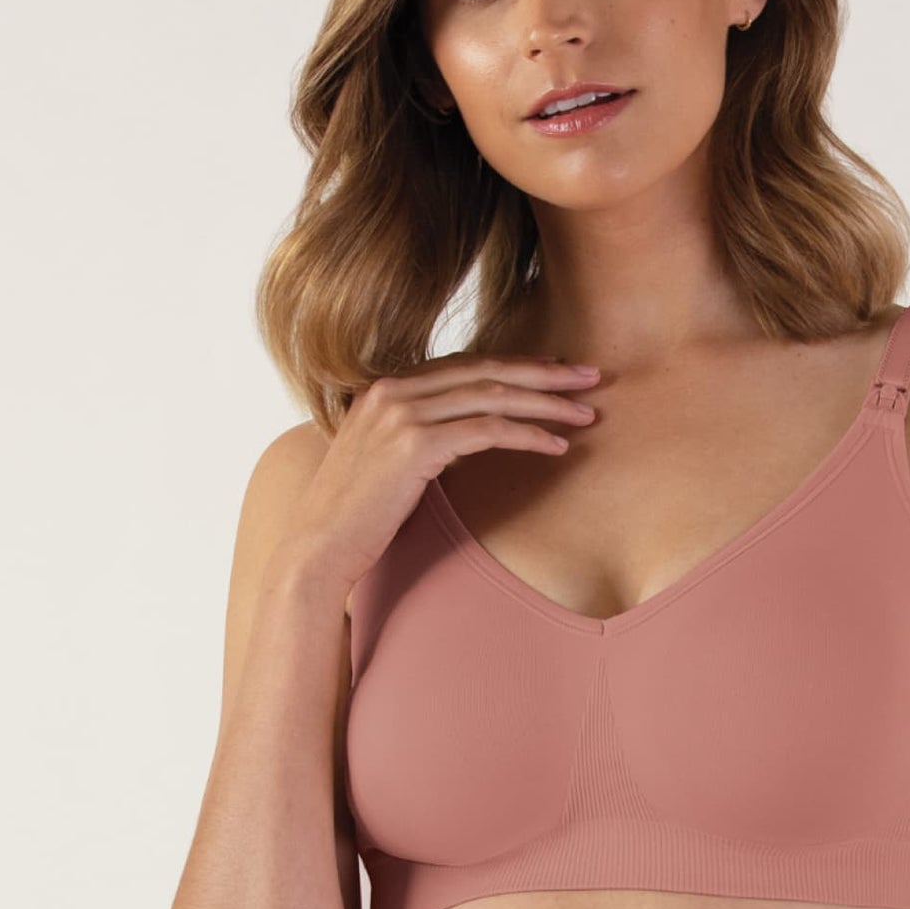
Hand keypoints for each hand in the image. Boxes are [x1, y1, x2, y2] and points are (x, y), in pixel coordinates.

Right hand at [284, 352, 600, 589]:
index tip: (559, 372)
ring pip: (492, 396)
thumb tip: (471, 430)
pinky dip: (528, 435)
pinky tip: (557, 446)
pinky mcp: (414, 444)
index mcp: (386, 385)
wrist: (319, 545)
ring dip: (547, 404)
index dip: (518, 365)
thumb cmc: (358, 512)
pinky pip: (488, 431)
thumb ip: (421, 432)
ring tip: (585, 414)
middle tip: (590, 376)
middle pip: (486, 369)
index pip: (467, 363)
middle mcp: (392, 389)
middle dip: (545, 373)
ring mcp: (401, 413)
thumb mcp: (387, 457)